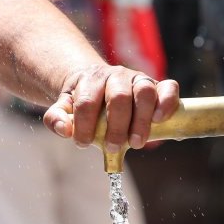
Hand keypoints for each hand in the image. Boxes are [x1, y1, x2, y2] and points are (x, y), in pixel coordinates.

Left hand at [42, 63, 179, 151]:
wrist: (98, 80)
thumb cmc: (83, 99)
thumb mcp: (63, 106)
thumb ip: (56, 118)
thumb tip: (65, 130)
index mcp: (91, 79)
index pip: (87, 101)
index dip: (84, 125)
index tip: (83, 143)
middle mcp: (116, 75)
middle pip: (118, 96)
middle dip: (116, 126)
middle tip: (113, 147)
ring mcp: (138, 78)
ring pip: (144, 91)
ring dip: (142, 120)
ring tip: (136, 142)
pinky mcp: (157, 84)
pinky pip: (168, 87)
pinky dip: (167, 102)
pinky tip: (160, 120)